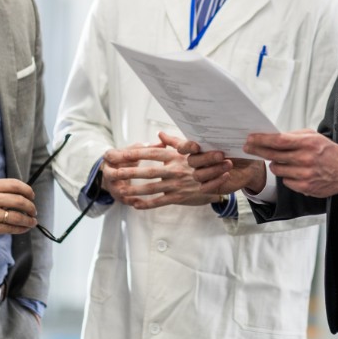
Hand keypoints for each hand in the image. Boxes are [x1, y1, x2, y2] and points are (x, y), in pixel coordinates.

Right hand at [0, 178, 36, 243]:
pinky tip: (24, 229)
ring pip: (17, 216)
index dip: (28, 190)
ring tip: (32, 221)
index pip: (15, 184)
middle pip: (20, 200)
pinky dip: (21, 229)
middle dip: (31, 207)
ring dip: (28, 220)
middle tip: (33, 210)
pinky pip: (10, 228)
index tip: (31, 196)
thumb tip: (18, 194)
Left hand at [101, 137, 215, 209]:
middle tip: (111, 172)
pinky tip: (135, 204)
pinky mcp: (180, 197)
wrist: (226, 176)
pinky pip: (160, 201)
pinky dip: (147, 204)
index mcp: (176, 156)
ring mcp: (177, 184)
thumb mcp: (192, 148)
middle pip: (147, 171)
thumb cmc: (207, 159)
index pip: (150, 153)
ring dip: (134, 189)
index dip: (133, 153)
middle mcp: (175, 169)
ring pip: (151, 188)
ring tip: (118, 190)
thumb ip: (174, 142)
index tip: (118, 153)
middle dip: (128, 172)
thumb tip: (160, 134)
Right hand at [176, 137, 267, 195]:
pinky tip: (226, 175)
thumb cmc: (237, 150)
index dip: (187, 147)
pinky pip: (205, 188)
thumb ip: (224, 135)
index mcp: (198, 148)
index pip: (183, 147)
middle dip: (206, 158)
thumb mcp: (232, 141)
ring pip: (198, 175)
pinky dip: (216, 181)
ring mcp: (202, 175)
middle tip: (221, 154)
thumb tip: (224, 125)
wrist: (249, 166)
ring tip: (229, 164)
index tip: (197, 146)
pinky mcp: (208, 187)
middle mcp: (197, 162)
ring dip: (214, 169)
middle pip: (192, 161)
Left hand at [244, 130, 337, 197]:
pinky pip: (285, 181)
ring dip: (276, 164)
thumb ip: (295, 136)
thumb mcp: (314, 137)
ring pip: (277, 169)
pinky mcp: (304, 187)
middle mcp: (305, 159)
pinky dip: (287, 176)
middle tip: (248, 147)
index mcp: (308, 143)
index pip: (279, 141)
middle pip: (273, 155)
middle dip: (258, 150)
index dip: (262, 140)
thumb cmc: (329, 152)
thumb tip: (273, 136)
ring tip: (285, 161)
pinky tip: (296, 172)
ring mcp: (304, 174)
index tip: (250, 138)